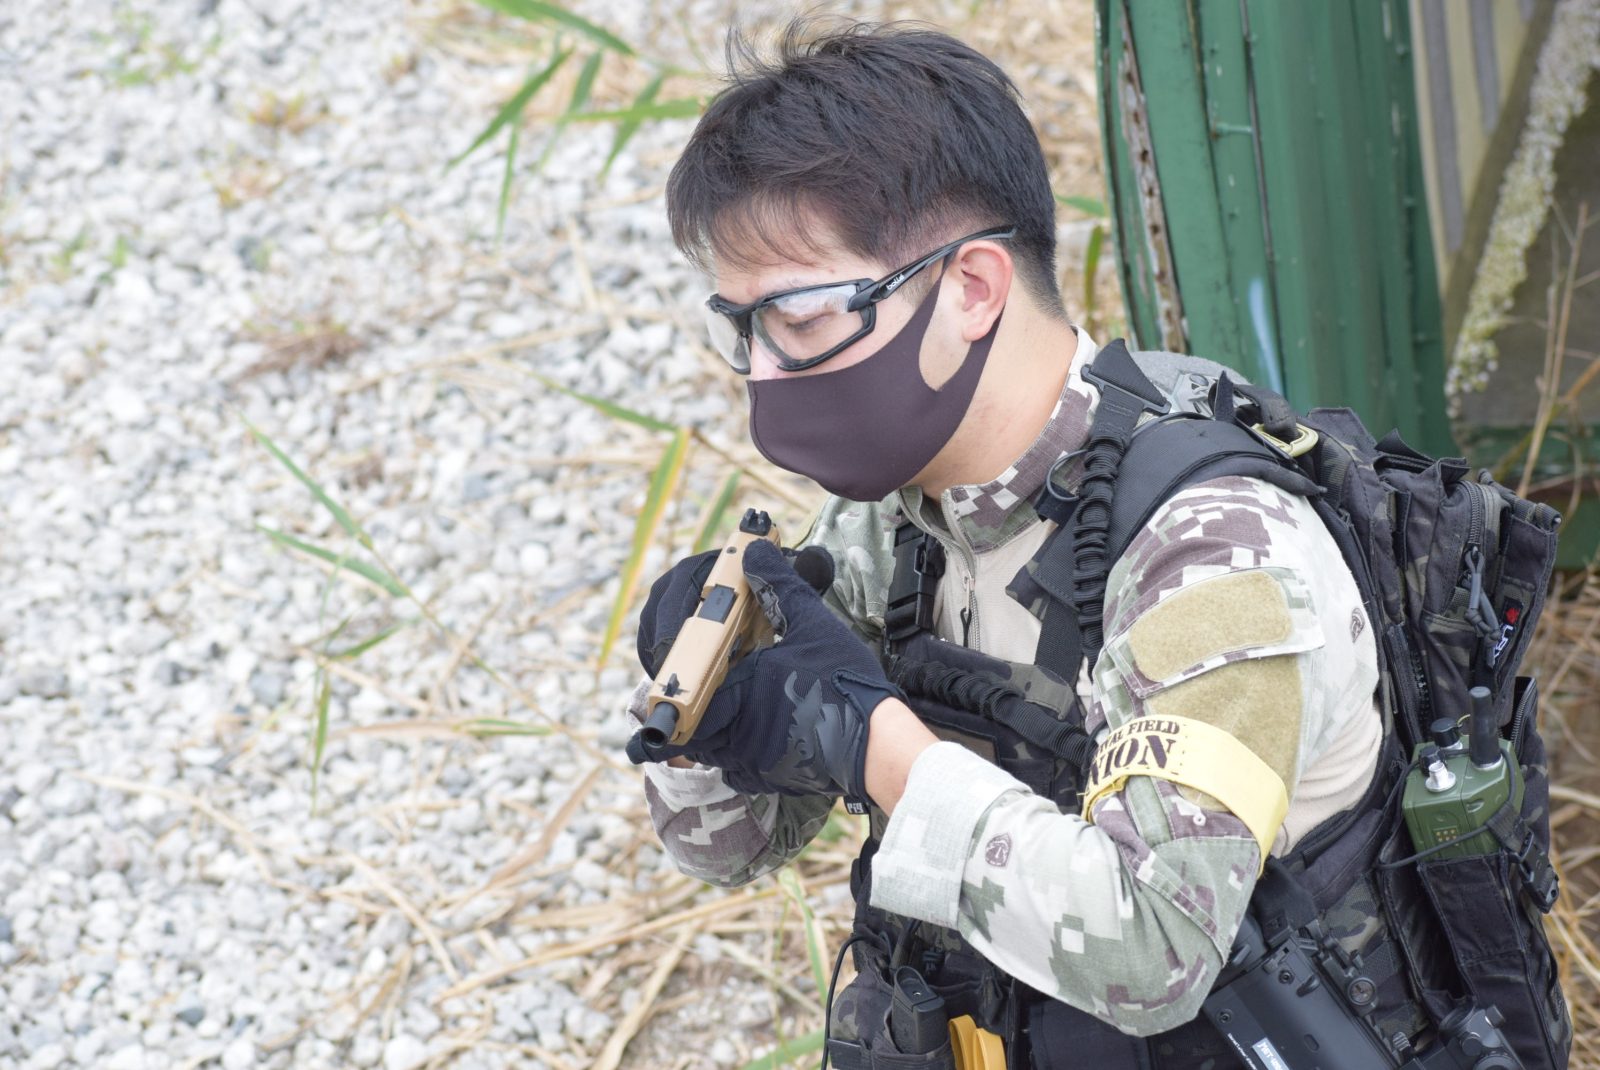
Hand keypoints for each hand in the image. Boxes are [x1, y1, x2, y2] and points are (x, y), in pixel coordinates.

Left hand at [649, 540, 900, 803]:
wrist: (878, 745)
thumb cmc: (844, 684)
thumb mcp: (811, 623)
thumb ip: (778, 585)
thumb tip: (755, 551)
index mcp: (735, 697)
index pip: (680, 701)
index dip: (670, 694)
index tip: (665, 690)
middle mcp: (733, 736)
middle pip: (692, 728)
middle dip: (692, 708)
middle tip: (698, 689)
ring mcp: (748, 762)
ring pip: (711, 749)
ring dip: (713, 728)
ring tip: (729, 703)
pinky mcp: (766, 778)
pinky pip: (735, 767)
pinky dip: (737, 751)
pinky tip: (755, 729)